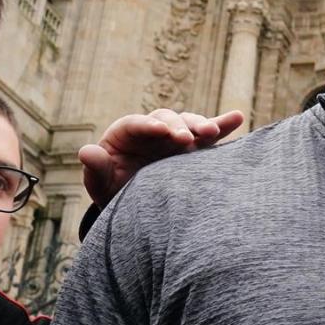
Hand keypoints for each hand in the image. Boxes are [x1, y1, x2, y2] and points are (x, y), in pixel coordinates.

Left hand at [79, 108, 244, 205]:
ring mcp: (176, 137)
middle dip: (178, 126)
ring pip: (190, 123)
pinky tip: (238, 118)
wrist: (136, 207)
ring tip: (211, 133)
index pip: (137, 123)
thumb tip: (86, 151)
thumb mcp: (102, 184)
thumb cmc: (115, 191)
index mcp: (126, 133)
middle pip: (167, 119)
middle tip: (186, 140)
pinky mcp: (194, 147)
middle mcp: (153, 129)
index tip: (161, 132)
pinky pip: (210, 133)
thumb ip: (96, 169)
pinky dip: (223, 125)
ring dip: (202, 125)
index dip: (149, 125)